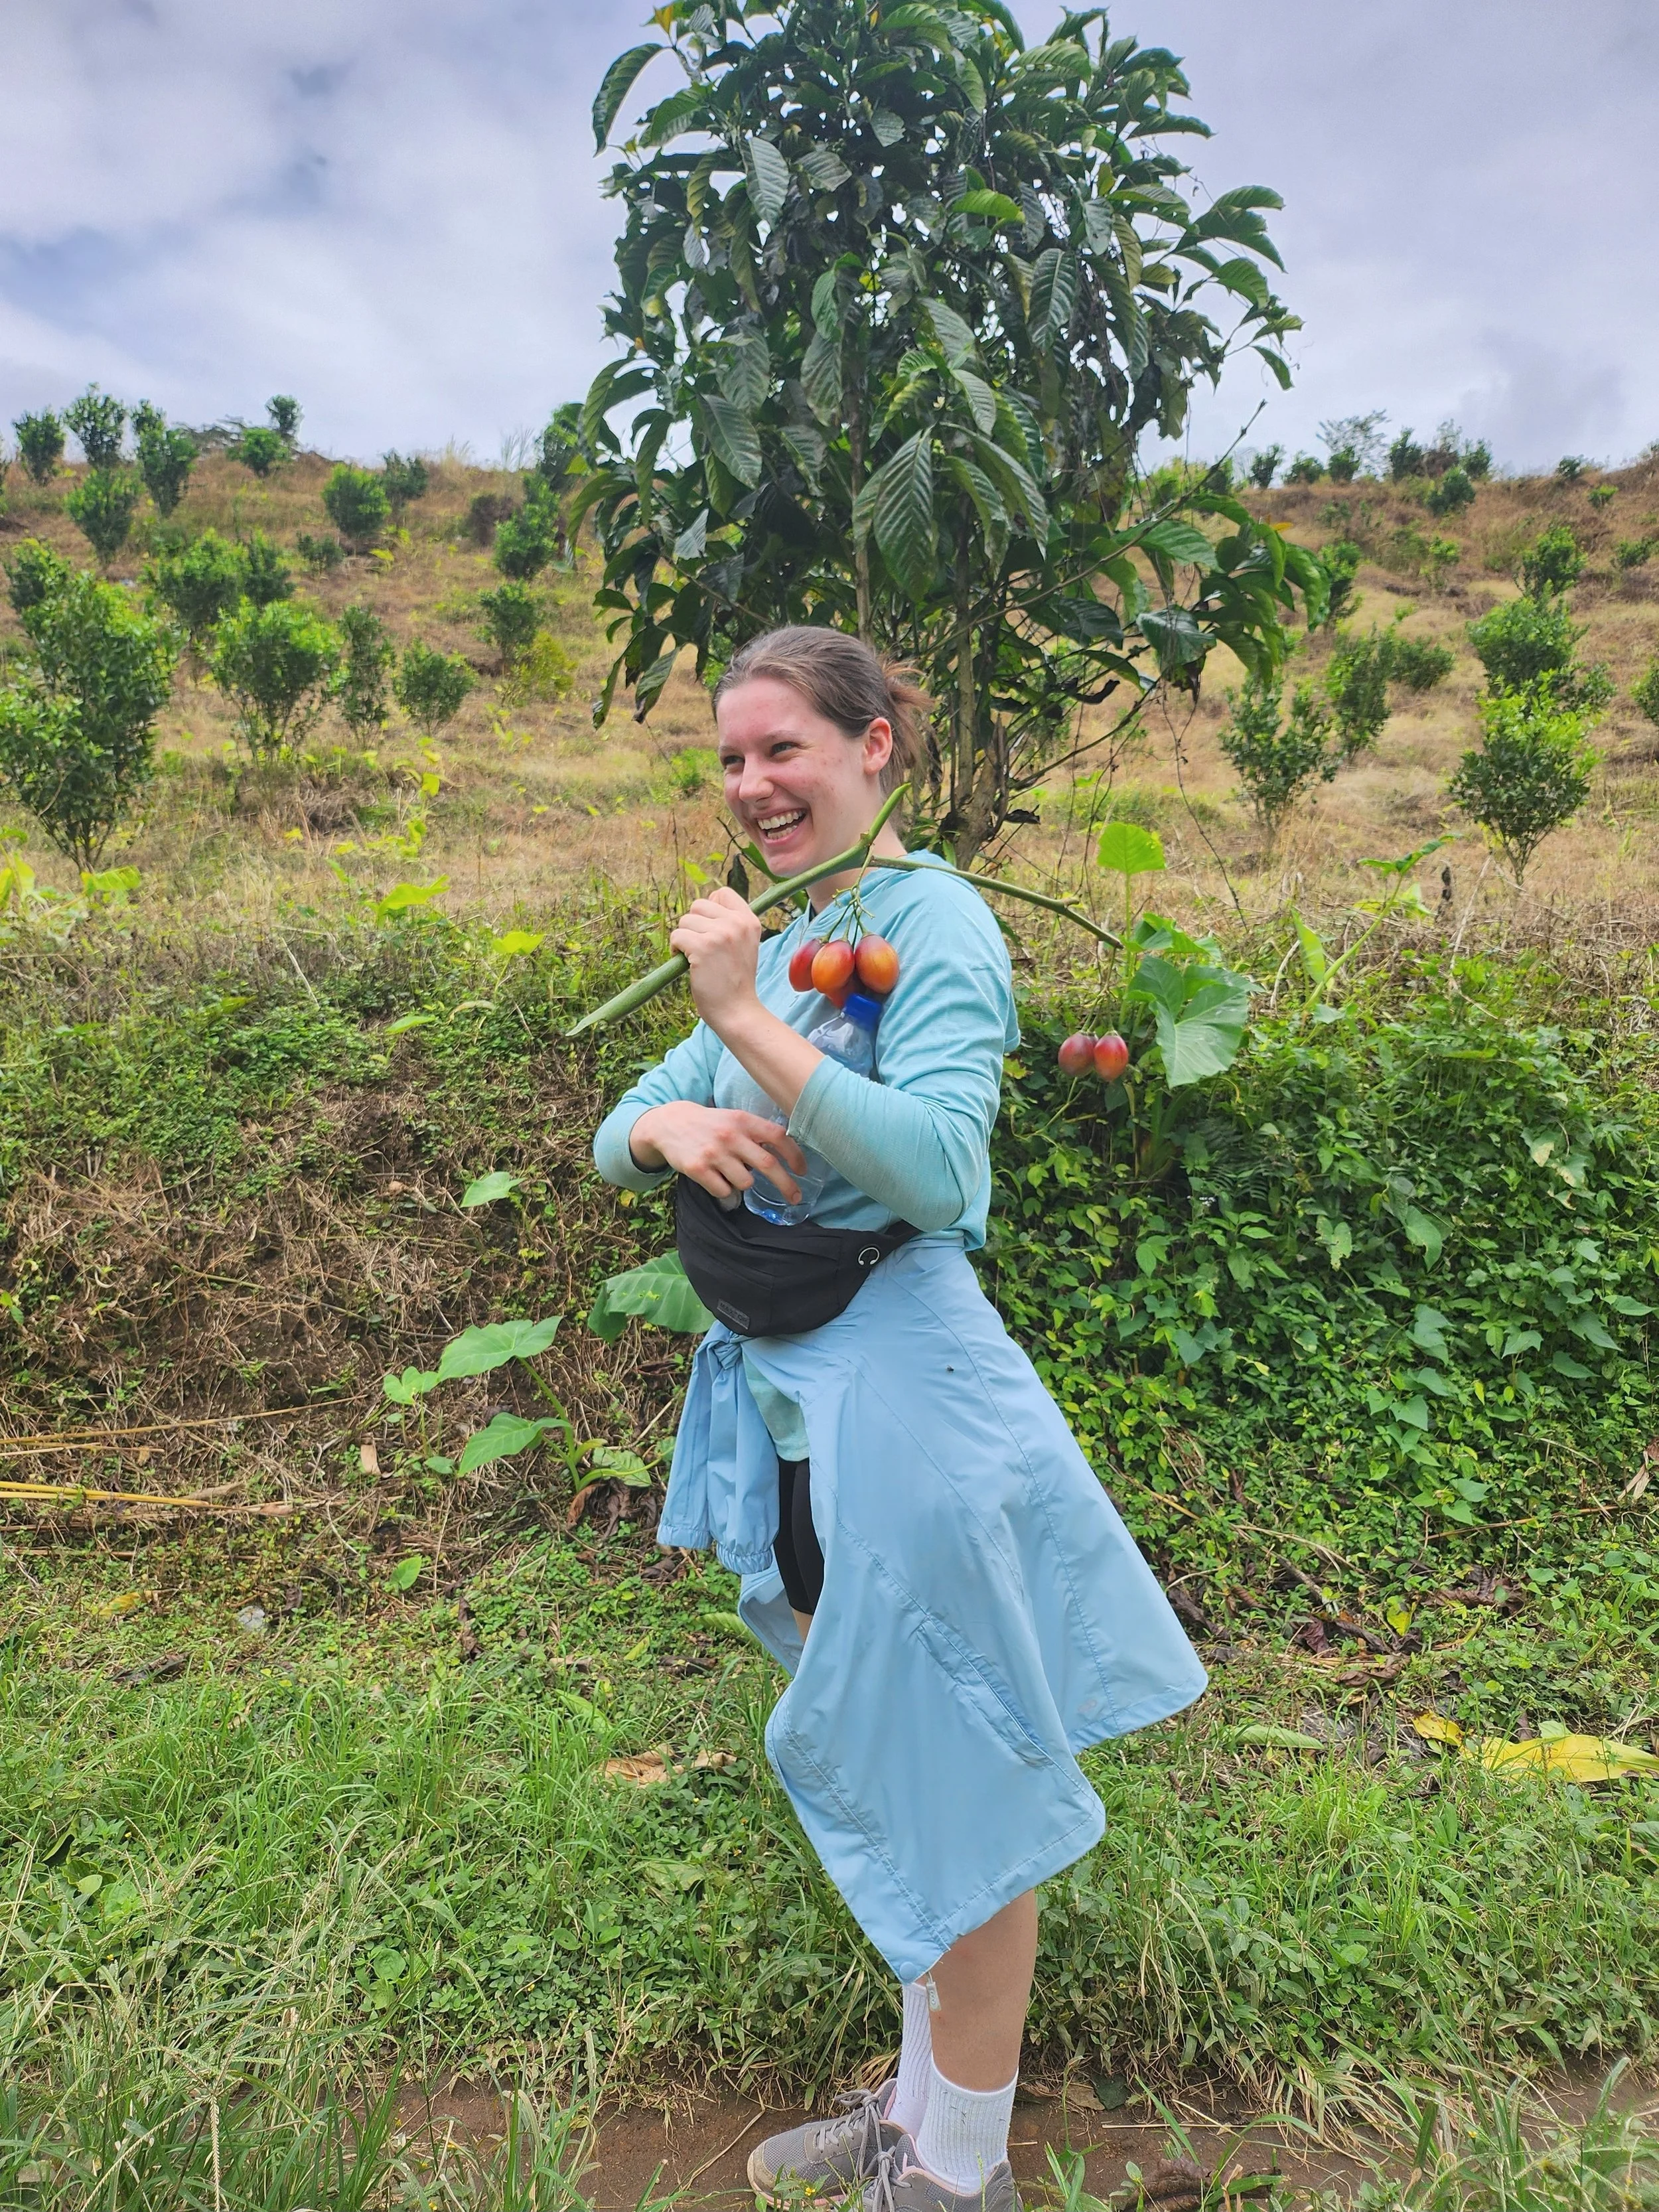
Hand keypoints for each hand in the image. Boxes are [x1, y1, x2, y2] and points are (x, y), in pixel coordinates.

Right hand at [628, 1100, 807, 1203]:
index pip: (778, 1136)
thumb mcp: (734, 1119)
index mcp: (743, 1120)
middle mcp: (730, 1135)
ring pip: (745, 1182)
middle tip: (795, 1197)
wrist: (669, 1123)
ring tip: (733, 1177)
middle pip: (768, 1165)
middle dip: (786, 1185)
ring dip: (744, 1185)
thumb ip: (756, 1133)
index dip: (795, 1155)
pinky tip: (719, 1183)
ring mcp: (714, 1153)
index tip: (802, 1171)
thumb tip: (786, 1156)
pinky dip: (726, 1193)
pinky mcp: (698, 1168)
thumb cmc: (710, 1124)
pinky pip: (724, 1191)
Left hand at [670, 887, 763, 1030]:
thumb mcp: (744, 945)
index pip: (722, 893)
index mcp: (750, 920)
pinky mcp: (702, 947)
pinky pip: (677, 935)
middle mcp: (737, 923)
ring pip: (685, 920)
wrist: (737, 1011)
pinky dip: (676, 949)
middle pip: (699, 905)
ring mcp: (720, 934)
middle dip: (694, 925)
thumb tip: (705, 905)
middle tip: (702, 947)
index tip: (710, 930)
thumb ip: (731, 924)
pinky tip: (686, 963)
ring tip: (696, 957)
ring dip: (684, 938)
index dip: (710, 910)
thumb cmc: (735, 981)